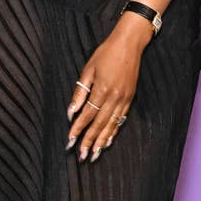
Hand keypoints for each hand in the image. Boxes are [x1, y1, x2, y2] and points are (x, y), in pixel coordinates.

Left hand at [65, 12, 152, 162]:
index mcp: (102, 89)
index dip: (78, 128)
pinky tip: (108, 141)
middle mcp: (114, 98)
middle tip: (80, 156)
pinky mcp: (130, 99)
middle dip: (89, 141)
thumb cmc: (106, 53)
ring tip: (93, 154)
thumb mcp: (89, 68)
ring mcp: (124, 100)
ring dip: (101, 141)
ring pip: (111, 125)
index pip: (87, 114)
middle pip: (99, 124)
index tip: (70, 140)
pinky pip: (120, 120)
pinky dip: (113, 132)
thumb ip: (80, 91)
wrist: (129, 44)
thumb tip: (72, 110)